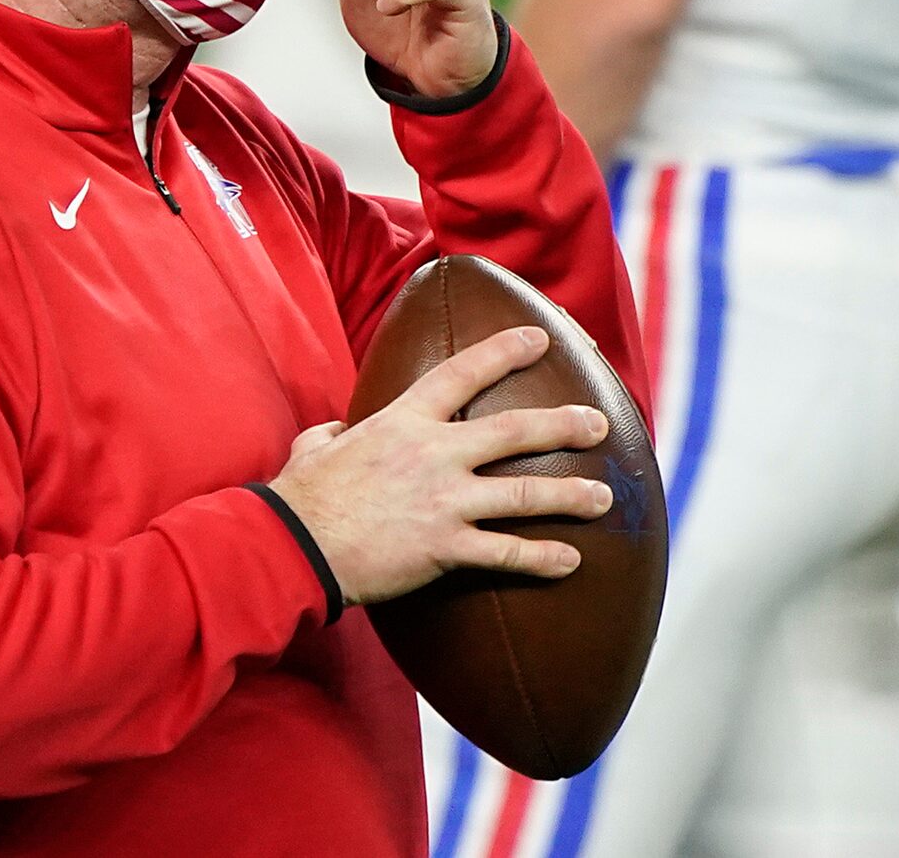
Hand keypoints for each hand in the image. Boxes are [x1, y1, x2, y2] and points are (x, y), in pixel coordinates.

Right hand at [268, 326, 612, 606]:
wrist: (294, 547)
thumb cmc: (301, 497)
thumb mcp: (313, 447)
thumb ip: (333, 433)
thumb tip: (335, 431)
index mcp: (404, 421)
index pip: (463, 373)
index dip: (505, 351)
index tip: (540, 338)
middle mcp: (434, 454)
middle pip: (514, 430)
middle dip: (563, 425)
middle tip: (598, 422)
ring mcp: (444, 501)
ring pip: (523, 494)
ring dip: (569, 495)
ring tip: (603, 496)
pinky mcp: (445, 547)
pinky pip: (505, 554)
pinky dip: (541, 558)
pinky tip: (571, 561)